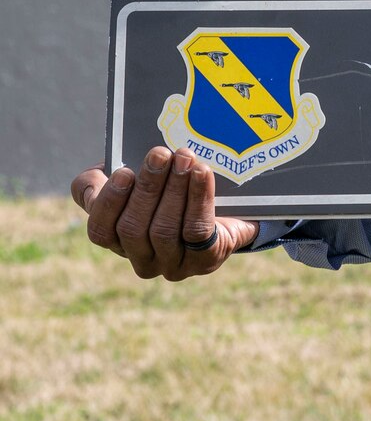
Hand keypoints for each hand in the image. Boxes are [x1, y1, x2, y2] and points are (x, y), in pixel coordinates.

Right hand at [72, 147, 260, 280]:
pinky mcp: (204, 261)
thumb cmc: (168, 190)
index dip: (109, 202)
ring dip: (174, 189)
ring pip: (164, 230)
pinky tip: (202, 172)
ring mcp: (173, 266)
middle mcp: (142, 261)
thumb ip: (98, 181)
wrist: (230, 210)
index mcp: (118, 242)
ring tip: (184, 157)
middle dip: (148, 187)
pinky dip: (198, 198)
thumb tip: (91, 183)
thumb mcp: (131, 181)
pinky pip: (197, 229)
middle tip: (161, 154)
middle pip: (133, 228)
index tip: (123, 171)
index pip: (101, 230)